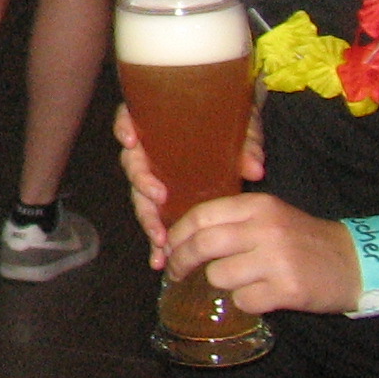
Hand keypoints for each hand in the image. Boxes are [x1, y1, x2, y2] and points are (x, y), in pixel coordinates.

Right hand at [115, 99, 268, 271]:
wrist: (240, 134)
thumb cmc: (234, 120)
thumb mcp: (243, 124)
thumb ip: (248, 141)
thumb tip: (254, 168)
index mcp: (159, 123)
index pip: (130, 118)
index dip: (124, 128)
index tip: (132, 141)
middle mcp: (150, 150)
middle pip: (133, 164)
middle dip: (141, 183)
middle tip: (157, 198)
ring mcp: (157, 176)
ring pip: (141, 196)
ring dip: (148, 217)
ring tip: (160, 239)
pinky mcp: (168, 199)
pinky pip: (156, 217)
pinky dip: (156, 238)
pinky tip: (159, 259)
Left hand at [166, 193, 358, 315]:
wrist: (357, 262)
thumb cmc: (304, 239)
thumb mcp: (271, 216)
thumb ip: (233, 221)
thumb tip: (181, 238)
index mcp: (257, 206)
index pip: (200, 216)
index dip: (176, 234)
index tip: (167, 248)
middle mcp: (265, 229)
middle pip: (202, 245)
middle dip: (180, 262)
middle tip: (176, 273)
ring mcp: (277, 259)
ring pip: (219, 275)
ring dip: (220, 285)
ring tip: (236, 284)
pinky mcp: (288, 289)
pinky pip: (244, 300)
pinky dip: (245, 303)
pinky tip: (260, 297)